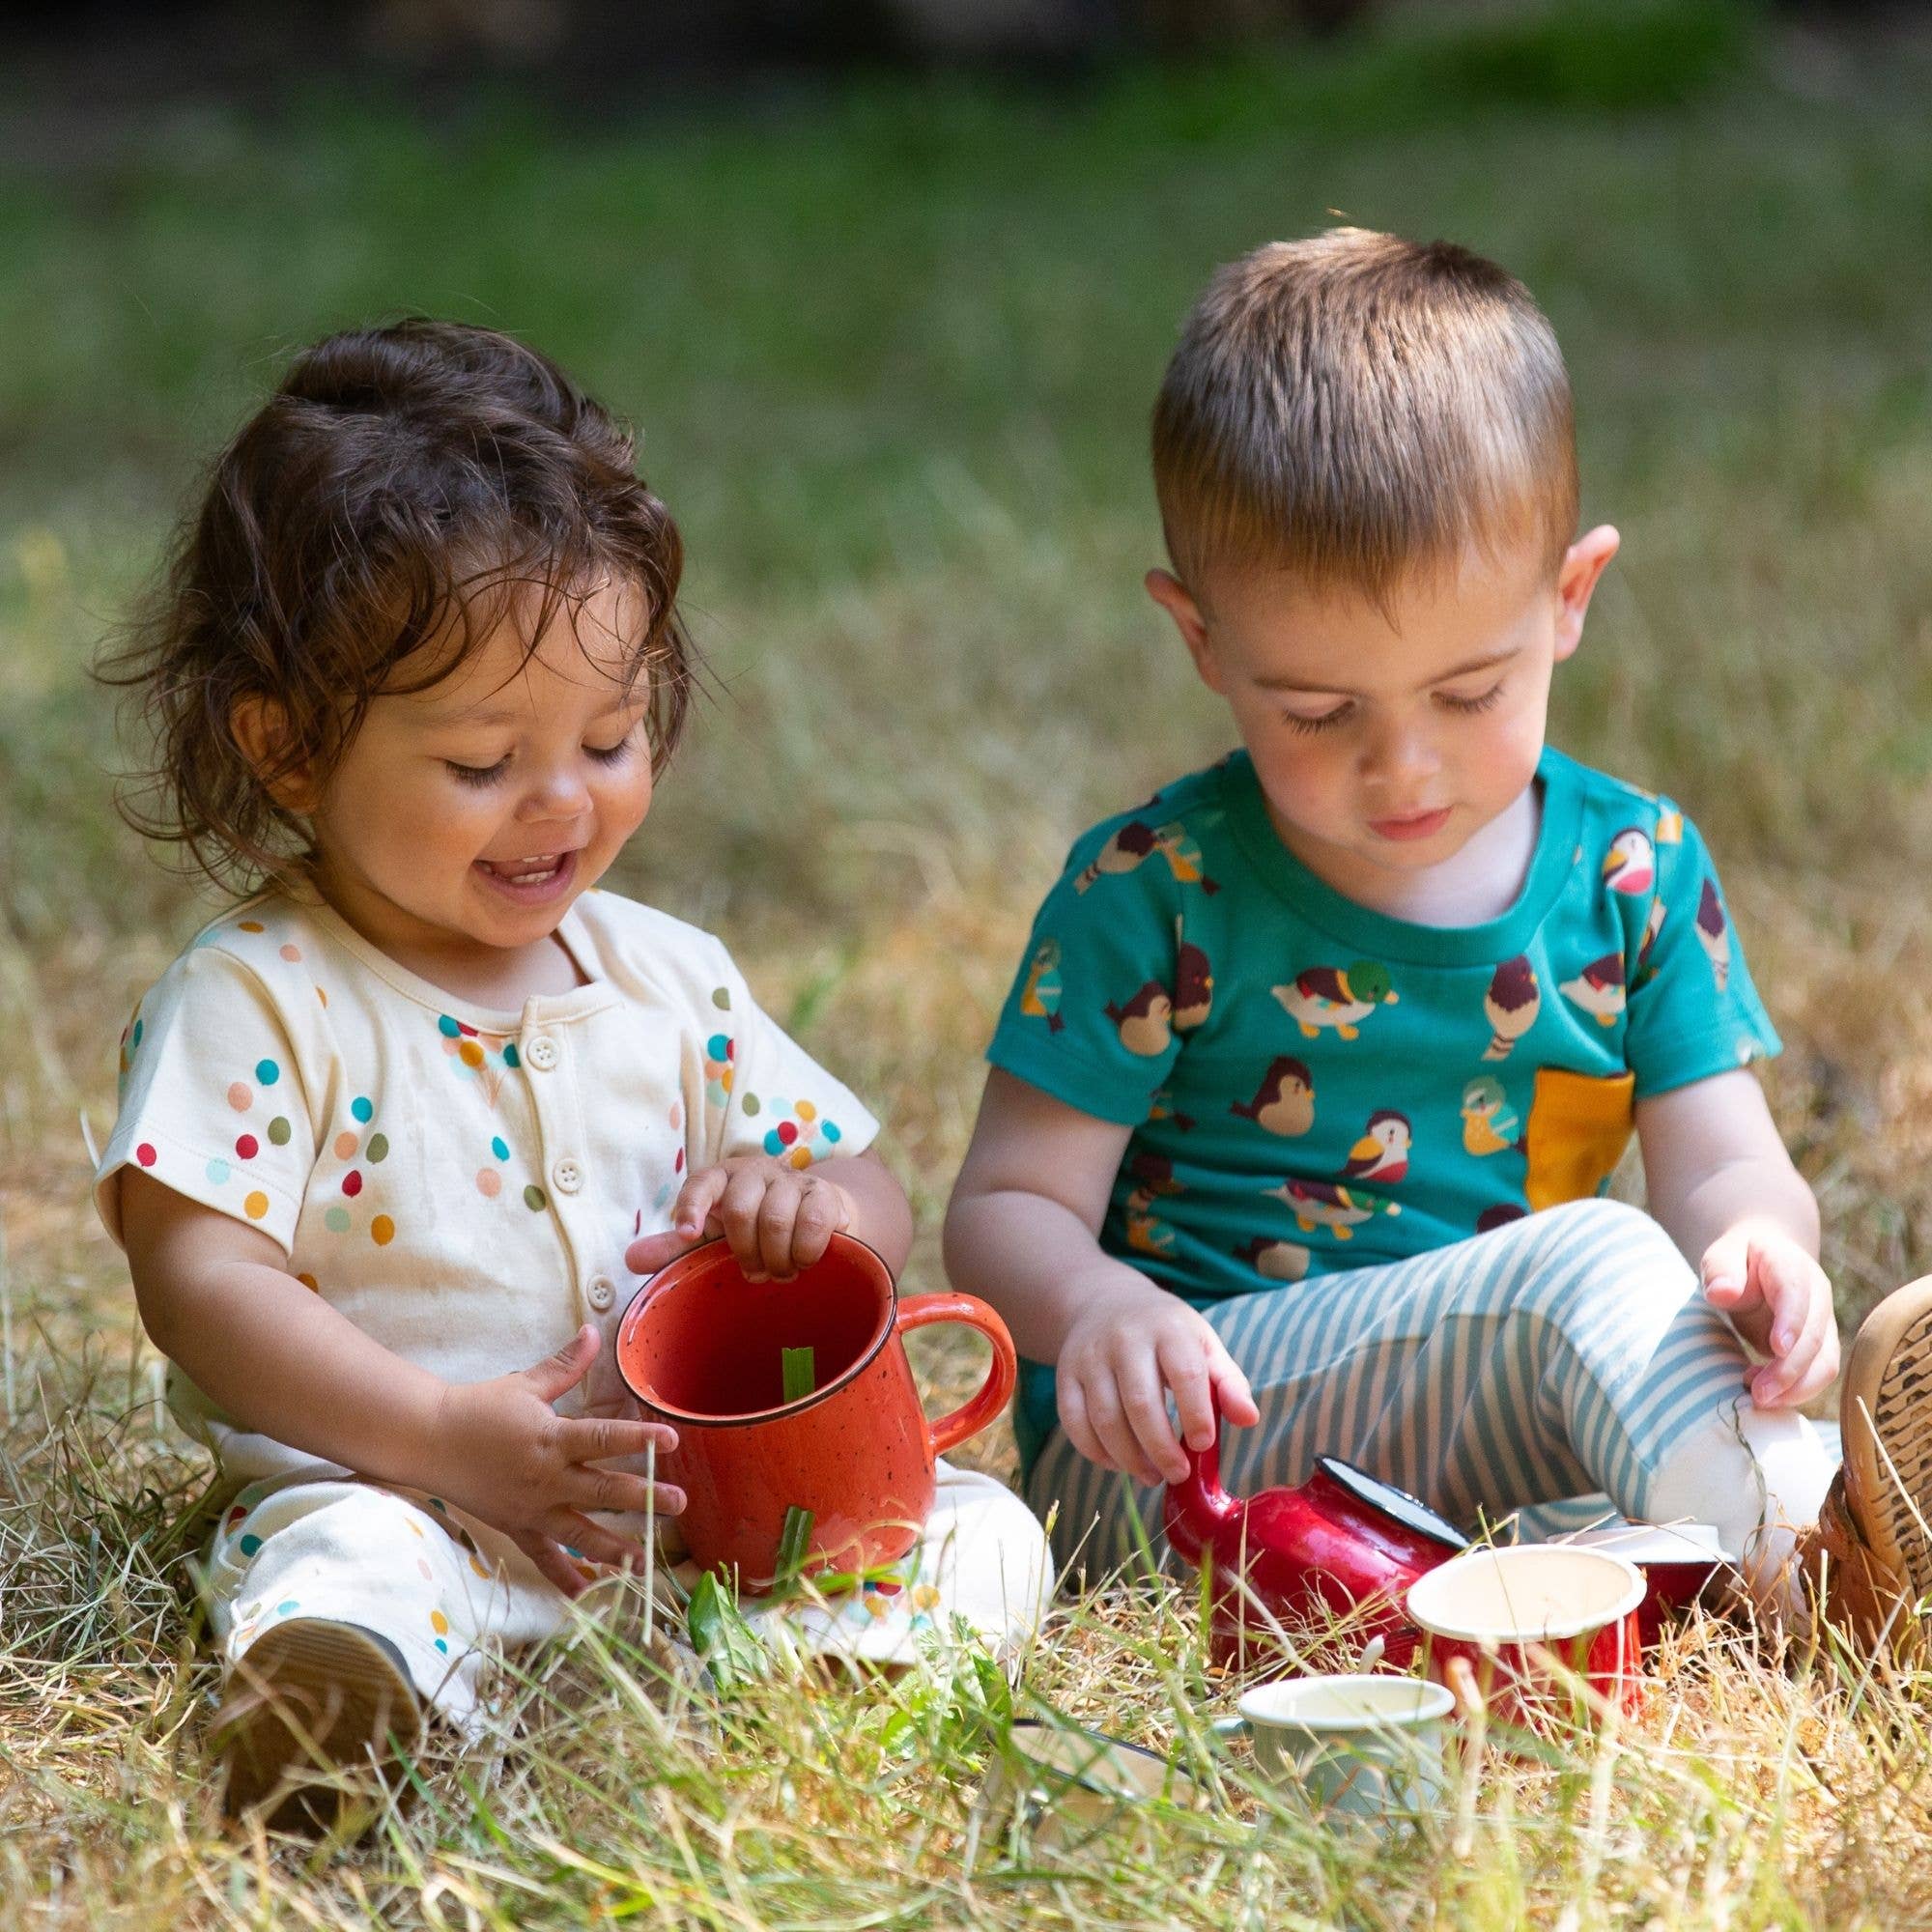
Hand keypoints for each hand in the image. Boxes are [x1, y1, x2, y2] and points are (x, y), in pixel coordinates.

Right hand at [428, 1325, 684, 1597]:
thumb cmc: (481, 1408)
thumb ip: (566, 1365)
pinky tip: (587, 1595)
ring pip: (579, 1533)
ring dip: (614, 1548)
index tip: (671, 1440)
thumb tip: (594, 1331)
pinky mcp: (516, 1527)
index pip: (602, 1437)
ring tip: (646, 1562)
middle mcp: (546, 1478)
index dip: (638, 1438)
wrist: (429, 1440)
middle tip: (679, 1503)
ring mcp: (532, 1508)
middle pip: (602, 1490)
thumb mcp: (527, 1384)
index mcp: (552, 1438)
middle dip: (643, 1498)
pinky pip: (544, 1558)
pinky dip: (564, 1577)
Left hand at [625, 1156, 853, 1281]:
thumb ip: (676, 1249)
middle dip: (744, 1251)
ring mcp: (791, 1180)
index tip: (689, 1235)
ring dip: (775, 1257)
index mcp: (722, 1178)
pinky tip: (804, 1261)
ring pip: (775, 1218)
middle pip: (739, 1210)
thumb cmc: (756, 1228)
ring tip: (779, 1272)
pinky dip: (804, 1251)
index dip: (692, 1207)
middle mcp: (755, 1172)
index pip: (701, 1184)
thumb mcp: (715, 1237)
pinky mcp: (823, 1193)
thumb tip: (631, 1259)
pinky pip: (812, 1222)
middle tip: (753, 1274)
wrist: (816, 1215)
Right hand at [1057, 1270, 1259, 1486]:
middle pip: (1140, 1403)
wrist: (1105, 1301)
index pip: (1184, 1374)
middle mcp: (1124, 1338)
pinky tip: (1119, 1464)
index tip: (1204, 1445)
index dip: (1196, 1416)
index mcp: (1168, 1328)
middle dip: (1161, 1449)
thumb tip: (1248, 1419)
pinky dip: (1096, 1453)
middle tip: (1178, 1474)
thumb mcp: (1203, 1344)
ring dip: (1130, 1458)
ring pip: (1105, 1419)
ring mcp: (1089, 1356)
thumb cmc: (1166, 1333)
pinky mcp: (1065, 1375)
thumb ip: (1229, 1382)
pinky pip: (1074, 1422)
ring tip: (1152, 1475)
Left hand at [1702, 1218, 1838, 1407]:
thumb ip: (1721, 1272)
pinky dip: (1796, 1390)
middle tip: (1758, 1393)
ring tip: (1760, 1398)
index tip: (1777, 1349)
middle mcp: (1817, 1295)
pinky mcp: (1820, 1346)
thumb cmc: (1738, 1261)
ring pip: (1825, 1362)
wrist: (1760, 1262)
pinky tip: (1764, 1392)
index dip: (1791, 1322)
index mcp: (1792, 1267)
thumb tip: (1722, 1293)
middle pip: (1814, 1336)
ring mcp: (1823, 1322)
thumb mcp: (1721, 1257)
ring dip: (1797, 1387)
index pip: (1797, 1294)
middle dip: (1789, 1370)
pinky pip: (1818, 1373)